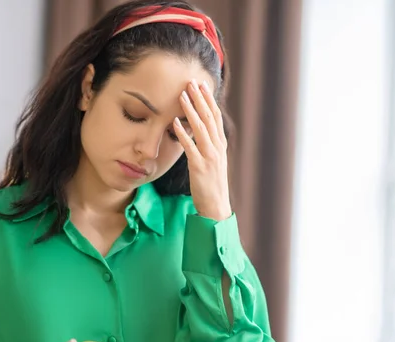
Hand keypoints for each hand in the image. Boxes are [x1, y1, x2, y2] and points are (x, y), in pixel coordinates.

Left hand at [173, 79, 231, 221]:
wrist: (216, 206)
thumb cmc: (212, 183)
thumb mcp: (213, 160)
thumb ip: (208, 143)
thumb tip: (198, 129)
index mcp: (220, 144)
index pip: (215, 116)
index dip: (209, 100)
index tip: (202, 85)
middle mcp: (217, 147)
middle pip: (209, 117)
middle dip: (200, 98)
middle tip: (191, 82)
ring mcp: (209, 156)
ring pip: (200, 128)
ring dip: (191, 110)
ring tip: (183, 95)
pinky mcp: (199, 167)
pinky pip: (190, 147)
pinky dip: (182, 134)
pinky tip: (174, 123)